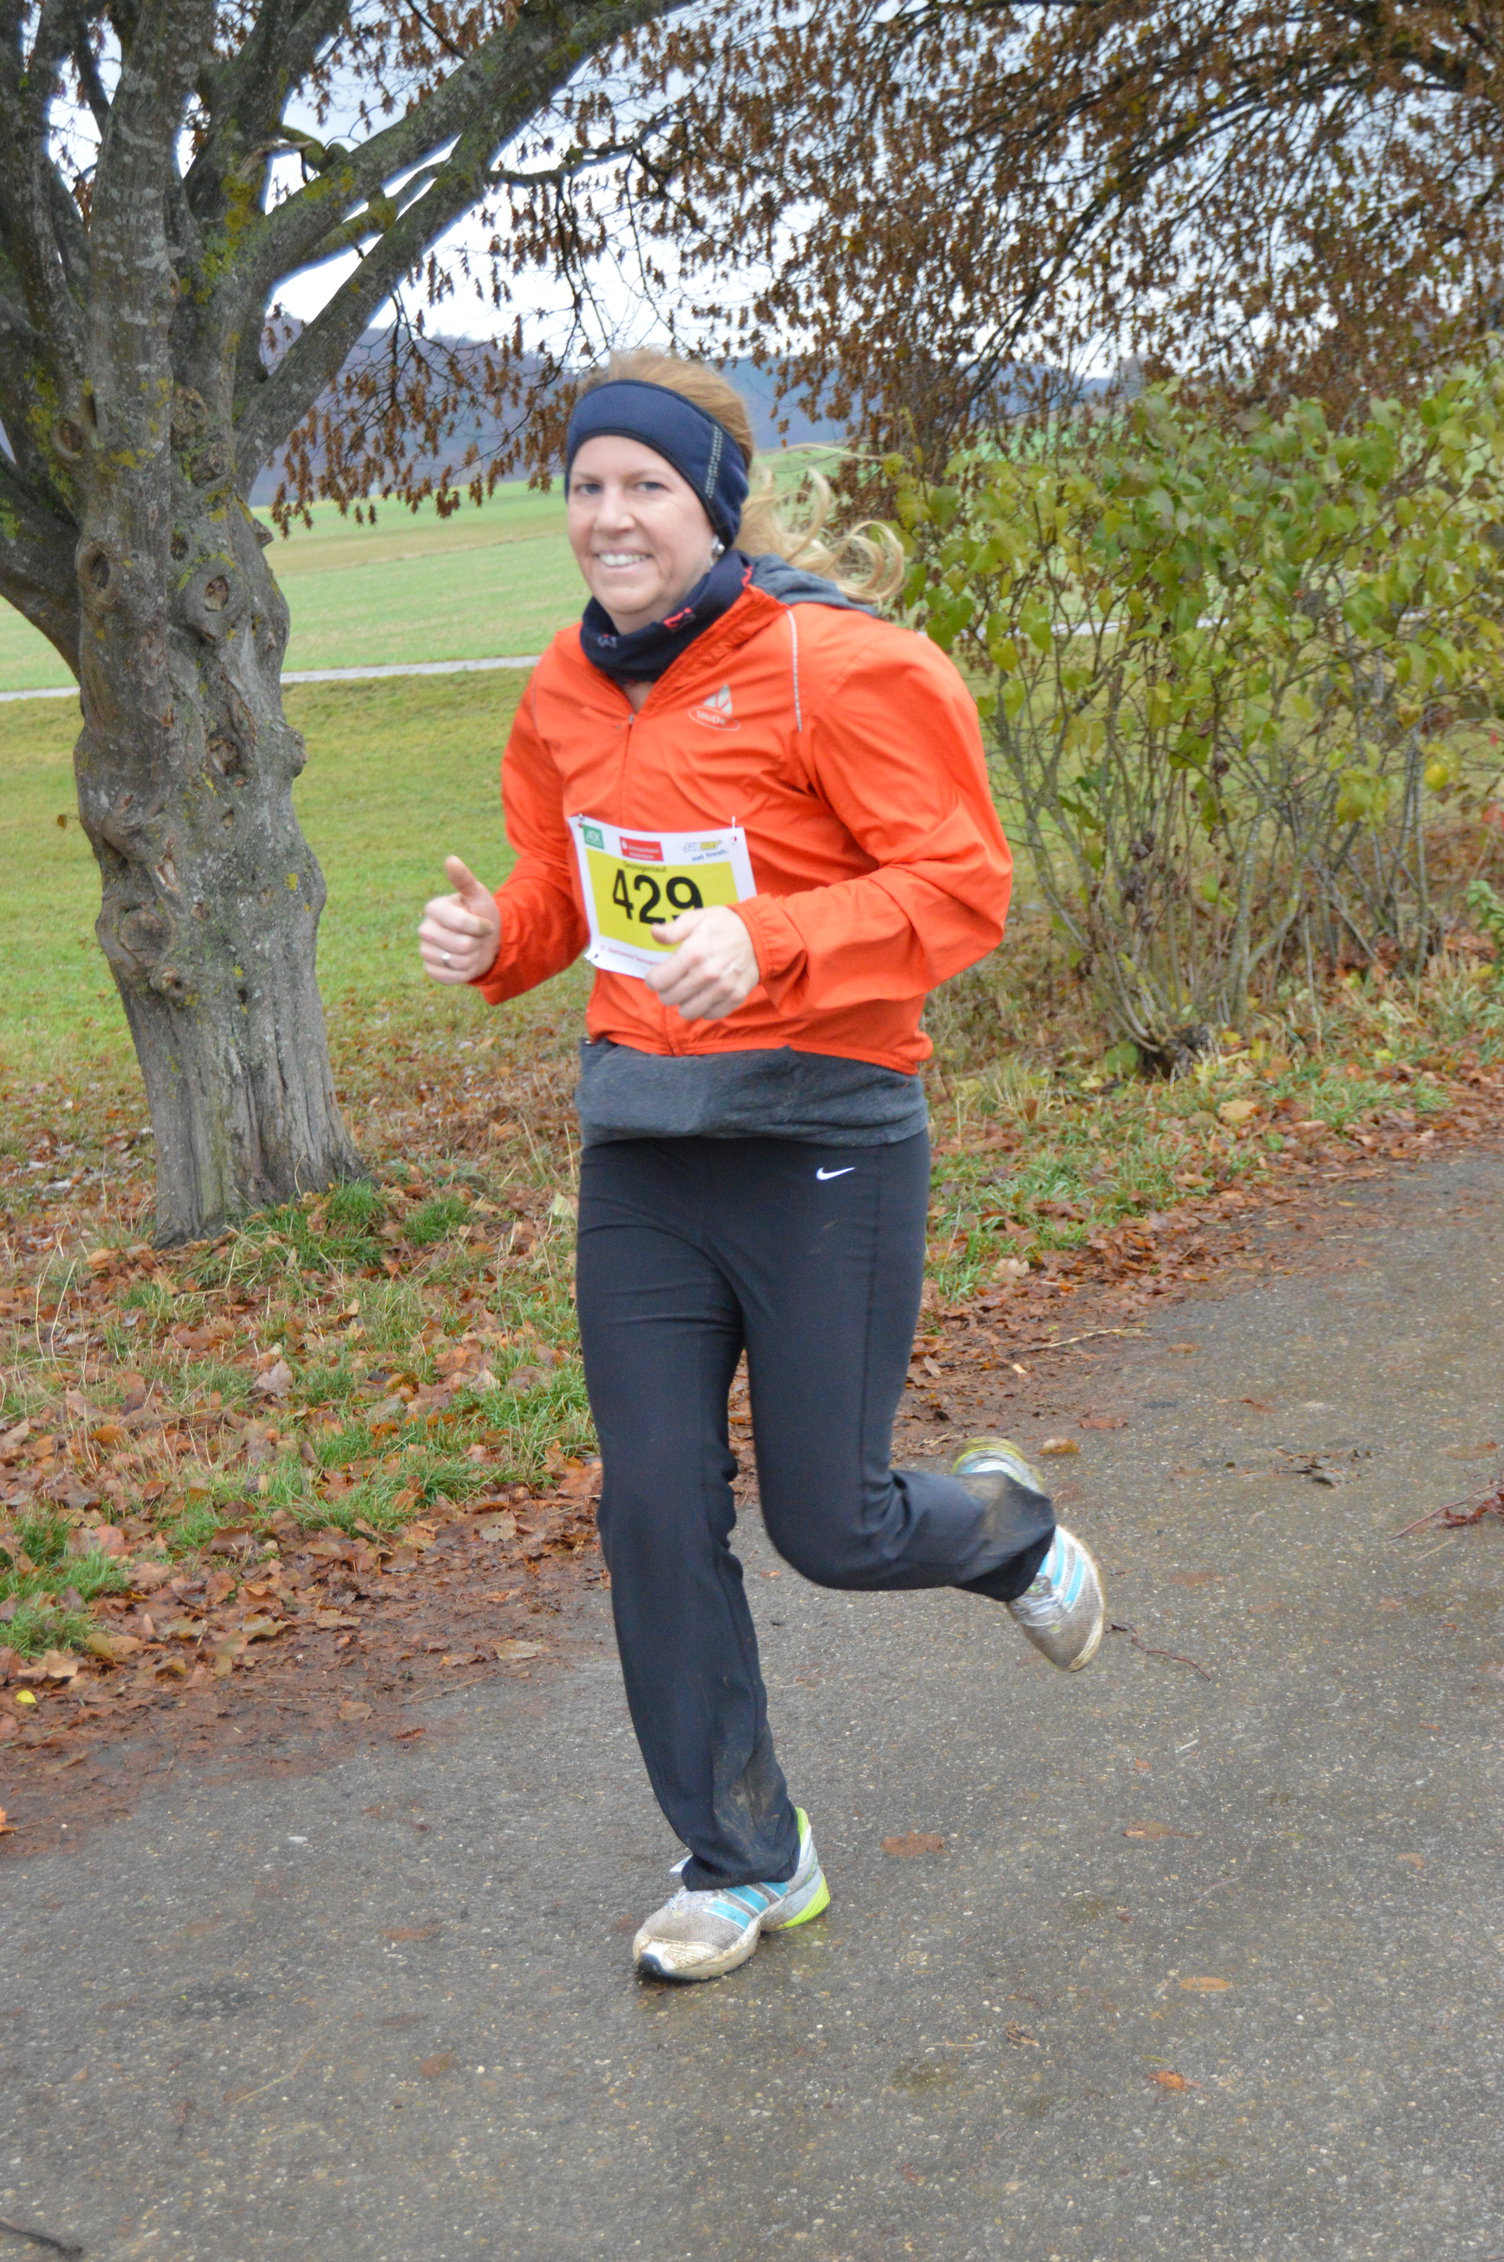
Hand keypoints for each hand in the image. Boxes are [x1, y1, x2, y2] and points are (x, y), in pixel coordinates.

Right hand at [418, 855, 500, 983]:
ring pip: (458, 963)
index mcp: (434, 908)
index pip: (461, 923)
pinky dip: (464, 974)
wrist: (485, 941)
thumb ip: (464, 879)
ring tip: (471, 949)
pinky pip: (450, 978)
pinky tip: (464, 963)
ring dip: (472, 959)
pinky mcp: (430, 970)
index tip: (485, 924)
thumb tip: (450, 859)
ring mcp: (425, 951)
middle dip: (477, 943)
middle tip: (476, 937)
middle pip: (461, 946)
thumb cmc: (481, 914)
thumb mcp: (478, 895)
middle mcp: (424, 929)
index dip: (480, 927)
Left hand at [642, 905, 759, 1020]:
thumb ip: (673, 930)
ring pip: (687, 1012)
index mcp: (693, 953)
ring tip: (688, 990)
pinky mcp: (735, 998)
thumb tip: (654, 933)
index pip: (658, 981)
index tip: (658, 974)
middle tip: (673, 982)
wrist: (760, 935)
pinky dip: (704, 1008)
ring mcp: (722, 989)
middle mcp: (706, 974)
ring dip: (684, 1003)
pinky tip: (705, 995)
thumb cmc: (724, 925)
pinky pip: (710, 1015)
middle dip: (666, 991)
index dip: (653, 979)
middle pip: (669, 999)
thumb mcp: (697, 918)